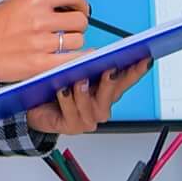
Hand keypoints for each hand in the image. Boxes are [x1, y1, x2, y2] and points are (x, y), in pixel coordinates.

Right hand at [0, 0, 94, 84]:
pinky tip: (76, 58)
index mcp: (33, 0)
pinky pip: (73, 60)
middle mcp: (40, 19)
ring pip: (78, 40)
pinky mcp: (40, 63)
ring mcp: (41, 42)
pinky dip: (79, 59)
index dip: (81, 3)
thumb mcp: (11, 4)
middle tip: (71, 30)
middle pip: (80, 20)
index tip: (80, 9)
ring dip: (74, 43)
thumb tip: (60, 7)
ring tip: (63, 46)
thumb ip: (37, 4)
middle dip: (78, 25)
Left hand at [25, 66, 144, 137]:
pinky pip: (71, 114)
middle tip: (111, 69)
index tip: (145, 58)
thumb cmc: (57, 90)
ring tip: (80, 80)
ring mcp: (88, 119)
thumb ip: (87, 65)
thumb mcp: (75, 73)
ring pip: (91, 107)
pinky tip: (61, 91)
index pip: (126, 80)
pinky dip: (66, 102)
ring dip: (86, 93)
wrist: (37, 110)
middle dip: (112, 82)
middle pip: (112, 95)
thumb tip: (95, 53)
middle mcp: (100, 107)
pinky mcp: (72, 127)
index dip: (137, 71)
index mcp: (106, 92)